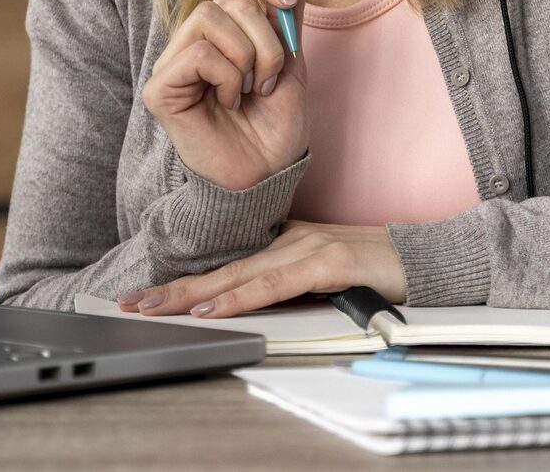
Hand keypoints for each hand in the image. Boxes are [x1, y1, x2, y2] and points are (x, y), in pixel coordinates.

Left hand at [117, 221, 406, 316]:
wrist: (419, 259)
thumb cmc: (372, 269)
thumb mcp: (319, 274)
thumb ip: (285, 280)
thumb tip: (245, 299)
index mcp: (283, 242)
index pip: (224, 264)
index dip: (183, 281)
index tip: (146, 294)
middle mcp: (288, 240)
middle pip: (219, 268)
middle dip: (171, 288)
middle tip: (130, 302)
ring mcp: (306, 249)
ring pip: (237, 275)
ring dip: (192, 295)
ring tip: (156, 306)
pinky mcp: (327, 264)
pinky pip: (273, 285)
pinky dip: (239, 297)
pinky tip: (214, 308)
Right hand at [140, 0, 309, 191]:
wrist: (266, 174)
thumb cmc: (274, 126)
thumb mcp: (292, 63)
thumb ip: (288, 16)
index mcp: (227, 28)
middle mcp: (197, 39)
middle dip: (268, 39)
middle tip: (270, 78)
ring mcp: (175, 60)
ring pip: (214, 18)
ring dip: (249, 59)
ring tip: (249, 93)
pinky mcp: (162, 86)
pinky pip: (201, 53)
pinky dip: (228, 78)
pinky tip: (227, 104)